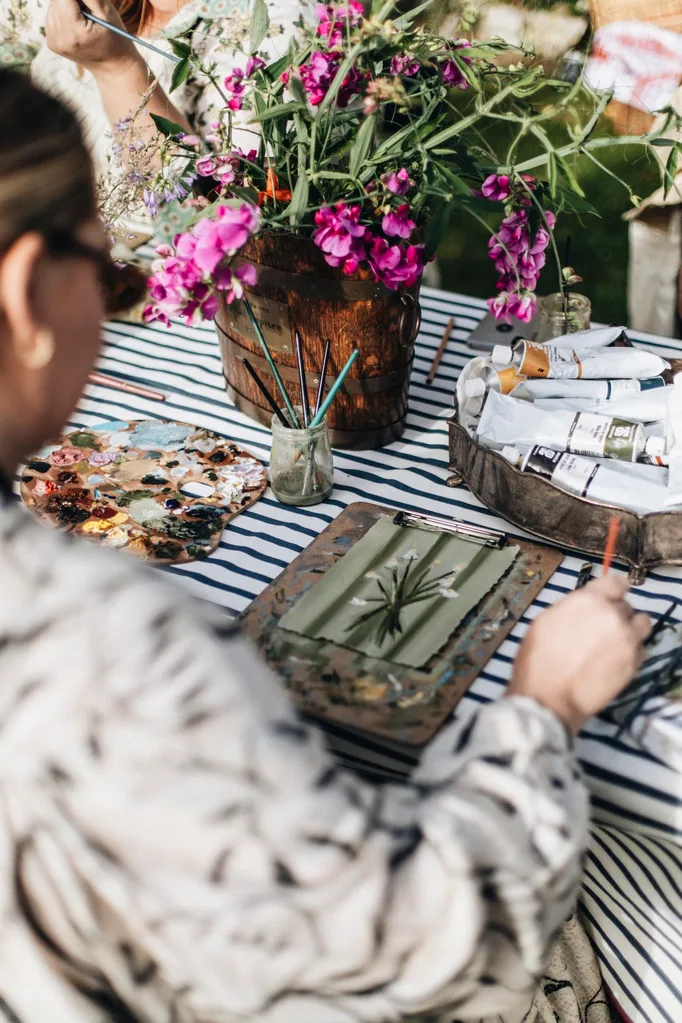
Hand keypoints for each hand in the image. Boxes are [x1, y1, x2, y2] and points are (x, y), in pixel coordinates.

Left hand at [45, 0, 141, 75]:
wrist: (113, 67)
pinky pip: (52, 16)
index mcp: (74, 31)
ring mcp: (54, 41)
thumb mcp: (106, 11)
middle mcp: (59, 37)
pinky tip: (76, 22)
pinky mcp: (51, 42)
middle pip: (56, 0)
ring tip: (84, 16)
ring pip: (53, 6)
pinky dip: (63, 14)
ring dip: (66, 4)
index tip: (87, 2)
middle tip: (88, 9)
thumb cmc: (115, 37)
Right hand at [508, 575, 650, 735]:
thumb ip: (573, 608)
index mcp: (589, 600)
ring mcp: (627, 640)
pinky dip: (632, 652)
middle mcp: (612, 615)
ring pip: (642, 624)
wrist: (549, 697)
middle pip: (626, 605)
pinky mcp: (634, 663)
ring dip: (631, 629)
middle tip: (600, 630)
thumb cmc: (538, 660)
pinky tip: (614, 661)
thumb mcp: (546, 621)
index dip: (612, 591)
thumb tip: (584, 609)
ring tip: (616, 642)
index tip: (608, 598)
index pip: (616, 582)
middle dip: (615, 614)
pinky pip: (641, 649)